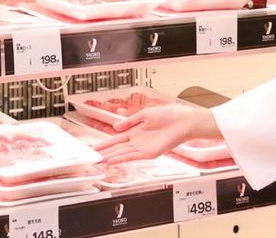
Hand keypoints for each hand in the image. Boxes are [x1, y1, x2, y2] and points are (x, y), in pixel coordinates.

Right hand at [94, 102, 220, 164]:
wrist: (184, 121)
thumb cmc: (169, 115)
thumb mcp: (146, 114)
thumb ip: (130, 121)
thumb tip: (115, 127)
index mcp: (137, 130)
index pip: (117, 138)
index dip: (106, 143)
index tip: (95, 147)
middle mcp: (139, 140)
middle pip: (118, 148)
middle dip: (105, 153)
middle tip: (92, 158)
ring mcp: (143, 148)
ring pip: (122, 154)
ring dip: (110, 158)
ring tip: (98, 161)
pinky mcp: (150, 153)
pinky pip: (132, 157)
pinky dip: (122, 159)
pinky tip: (112, 161)